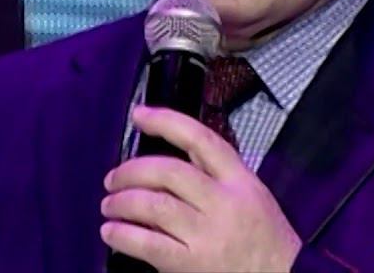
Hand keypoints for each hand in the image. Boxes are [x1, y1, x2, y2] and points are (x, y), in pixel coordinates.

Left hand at [101, 105, 302, 271]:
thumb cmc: (265, 239)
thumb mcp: (252, 194)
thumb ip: (215, 173)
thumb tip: (167, 156)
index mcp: (240, 180)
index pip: (200, 139)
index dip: (166, 122)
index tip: (139, 115)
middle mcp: (223, 203)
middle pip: (168, 171)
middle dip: (131, 171)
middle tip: (113, 179)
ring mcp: (207, 235)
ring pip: (153, 205)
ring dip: (122, 202)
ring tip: (109, 206)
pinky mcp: (192, 265)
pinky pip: (148, 244)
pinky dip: (123, 234)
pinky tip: (111, 232)